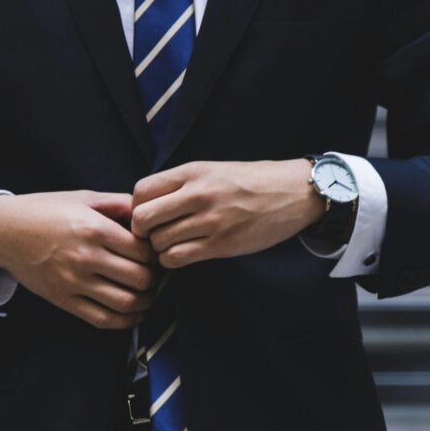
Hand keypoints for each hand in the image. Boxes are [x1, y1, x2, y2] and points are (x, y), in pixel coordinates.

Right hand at [0, 190, 160, 328]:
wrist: (4, 231)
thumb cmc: (46, 210)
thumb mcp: (84, 197)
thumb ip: (119, 203)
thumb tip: (149, 213)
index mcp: (94, 228)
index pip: (143, 251)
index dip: (157, 254)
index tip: (156, 253)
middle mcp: (86, 257)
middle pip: (140, 278)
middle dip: (155, 279)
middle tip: (156, 274)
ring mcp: (74, 282)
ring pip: (126, 303)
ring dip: (145, 302)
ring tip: (148, 294)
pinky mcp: (63, 300)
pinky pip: (102, 319)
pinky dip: (126, 321)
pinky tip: (134, 313)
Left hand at [131, 159, 324, 268]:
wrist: (292, 192)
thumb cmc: (250, 182)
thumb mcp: (212, 170)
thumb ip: (180, 184)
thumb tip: (145, 204)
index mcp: (192, 172)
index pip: (140, 191)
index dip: (136, 207)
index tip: (148, 215)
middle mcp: (198, 194)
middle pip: (142, 219)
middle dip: (142, 231)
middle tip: (154, 235)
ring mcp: (210, 221)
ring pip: (158, 242)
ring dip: (159, 248)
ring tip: (173, 244)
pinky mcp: (221, 244)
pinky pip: (177, 258)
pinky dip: (172, 260)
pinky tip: (183, 254)